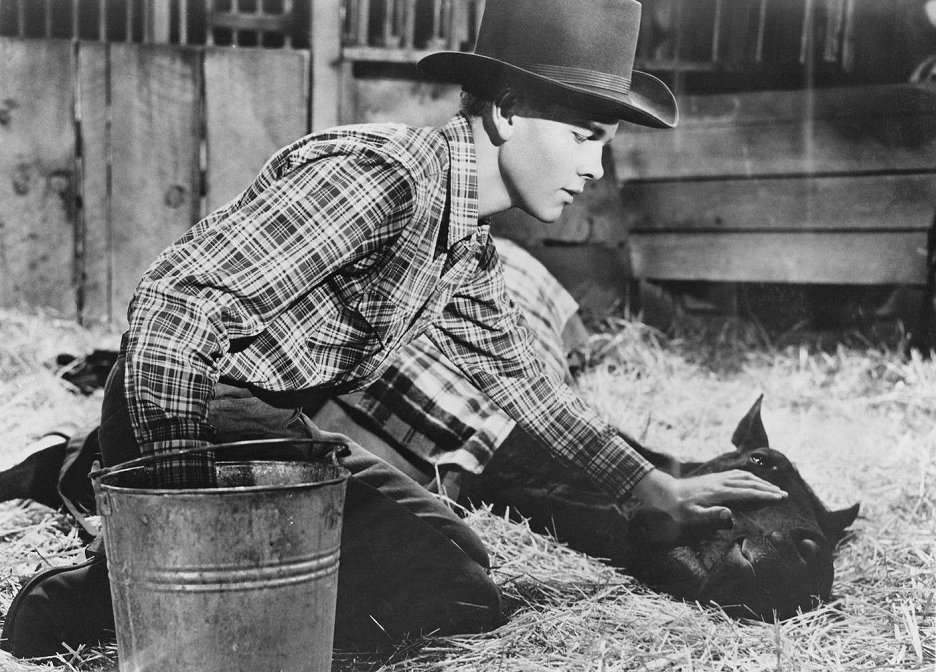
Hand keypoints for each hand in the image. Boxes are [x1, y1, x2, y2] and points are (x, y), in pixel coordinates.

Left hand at [631, 469, 786, 527]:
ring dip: (761, 481)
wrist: (667, 492)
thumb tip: (729, 514)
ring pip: (744, 477)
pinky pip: (736, 474)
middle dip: (768, 488)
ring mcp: (718, 478)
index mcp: (719, 492)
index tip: (779, 498)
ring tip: (775, 488)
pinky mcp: (715, 477)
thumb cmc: (680, 508)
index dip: (764, 495)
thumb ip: (711, 515)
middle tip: (784, 495)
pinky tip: (754, 480)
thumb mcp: (692, 516)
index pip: (747, 492)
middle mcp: (721, 482)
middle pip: (749, 482)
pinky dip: (749, 476)